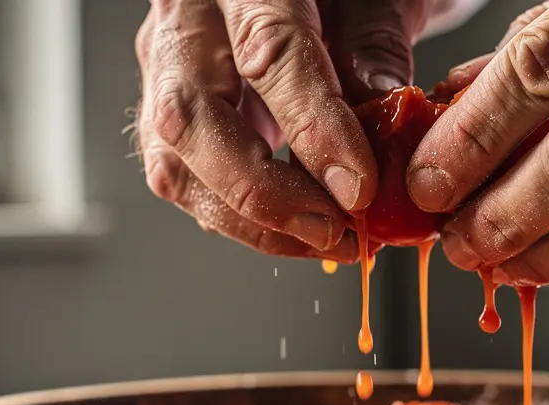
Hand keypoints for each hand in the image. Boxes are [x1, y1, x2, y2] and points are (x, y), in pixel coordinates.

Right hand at [134, 0, 430, 260]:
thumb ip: (374, 42)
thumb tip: (380, 121)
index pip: (267, 53)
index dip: (314, 128)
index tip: (357, 185)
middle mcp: (185, 19)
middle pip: (191, 118)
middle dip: (263, 192)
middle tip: (331, 228)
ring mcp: (168, 67)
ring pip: (175, 161)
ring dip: (250, 220)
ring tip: (323, 239)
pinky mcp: (170, 110)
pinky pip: (187, 177)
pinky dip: (241, 217)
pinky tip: (294, 228)